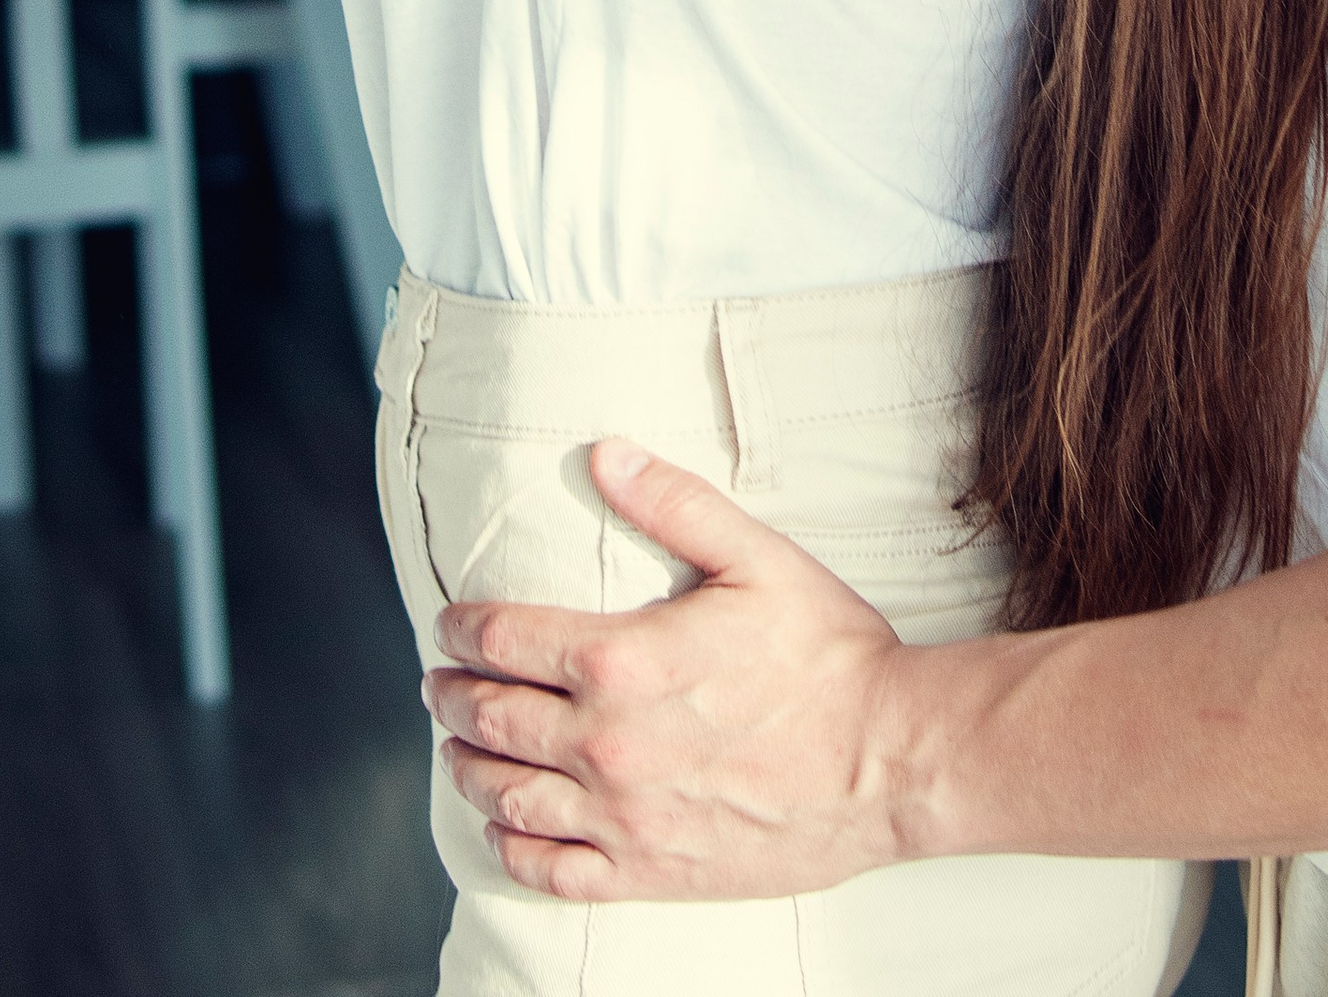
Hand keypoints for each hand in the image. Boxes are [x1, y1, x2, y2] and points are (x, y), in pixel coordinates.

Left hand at [425, 444, 913, 903]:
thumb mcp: (756, 555)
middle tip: (439, 684)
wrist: (888, 759)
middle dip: (453, 697)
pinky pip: (554, 872)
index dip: (464, 628)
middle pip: (492, 720)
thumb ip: (672, 501)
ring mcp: (624, 819)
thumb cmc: (829, 655)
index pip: (506, 640)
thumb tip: (604, 453)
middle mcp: (607, 746)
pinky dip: (514, 849)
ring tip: (459, 753)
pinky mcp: (650, 873)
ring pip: (508, 799)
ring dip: (470, 770)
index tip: (450, 624)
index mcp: (624, 662)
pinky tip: (506, 830)